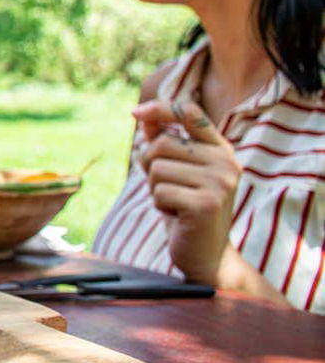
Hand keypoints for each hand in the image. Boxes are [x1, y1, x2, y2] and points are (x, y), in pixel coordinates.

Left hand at [133, 99, 240, 283]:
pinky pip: (159, 192)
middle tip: (170, 189)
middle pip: (161, 145)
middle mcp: (225, 161)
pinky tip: (178, 216)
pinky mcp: (207, 203)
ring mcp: (219, 182)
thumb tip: (143, 116)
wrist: (207, 253)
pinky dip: (160, 205)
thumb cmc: (185, 209)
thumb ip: (162, 144)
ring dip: (156, 189)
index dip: (160, 109)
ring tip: (176, 203)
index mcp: (220, 149)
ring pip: (157, 169)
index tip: (135, 113)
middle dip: (152, 168)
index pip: (189, 113)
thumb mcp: (174, 172)